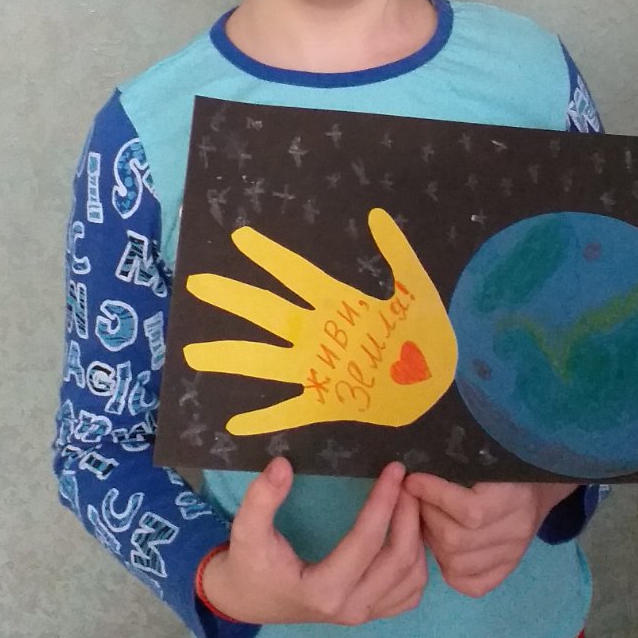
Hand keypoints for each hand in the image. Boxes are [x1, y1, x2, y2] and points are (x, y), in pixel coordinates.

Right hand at [183, 208, 456, 434]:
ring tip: (194, 352)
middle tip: (197, 283)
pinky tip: (235, 423)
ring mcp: (318, 368)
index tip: (239, 237)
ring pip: (265, 360)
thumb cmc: (426, 332)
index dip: (270, 256)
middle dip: (233, 298)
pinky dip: (264, 418)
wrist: (442, 380)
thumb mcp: (415, 288)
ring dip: (231, 356)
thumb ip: (397, 254)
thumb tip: (375, 215)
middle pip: (267, 311)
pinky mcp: (327, 401)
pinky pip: (289, 410)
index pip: (296, 274)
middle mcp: (318, 333)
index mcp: (337, 302)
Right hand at [201, 457, 428, 626]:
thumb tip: (282, 465)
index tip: (395, 469)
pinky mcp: (370, 613)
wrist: (248, 600)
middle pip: (400, 560)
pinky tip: (409, 533)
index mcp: (323, 589)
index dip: (384, 501)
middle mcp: (350, 607)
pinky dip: (419, 562)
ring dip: (418, 538)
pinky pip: (411, 593)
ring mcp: (363, 614)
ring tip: (411, 501)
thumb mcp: (246, 530)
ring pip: (413, 578)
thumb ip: (261, 498)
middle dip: (409, 516)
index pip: (367, 541)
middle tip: (408, 482)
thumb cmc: (250, 564)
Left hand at [402, 475, 577, 598]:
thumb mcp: (484, 456)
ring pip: (455, 564)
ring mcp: (513, 555)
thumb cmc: (504, 464)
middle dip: (427, 518)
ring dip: (432, 543)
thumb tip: (413, 477)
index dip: (433, 495)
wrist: (536, 485)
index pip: (468, 510)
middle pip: (455, 540)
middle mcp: (516, 531)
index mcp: (515, 497)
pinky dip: (449, 569)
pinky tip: (444, 548)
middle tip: (417, 501)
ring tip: (428, 521)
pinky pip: (469, 585)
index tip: (412, 480)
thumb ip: (454, 465)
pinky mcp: (507, 571)